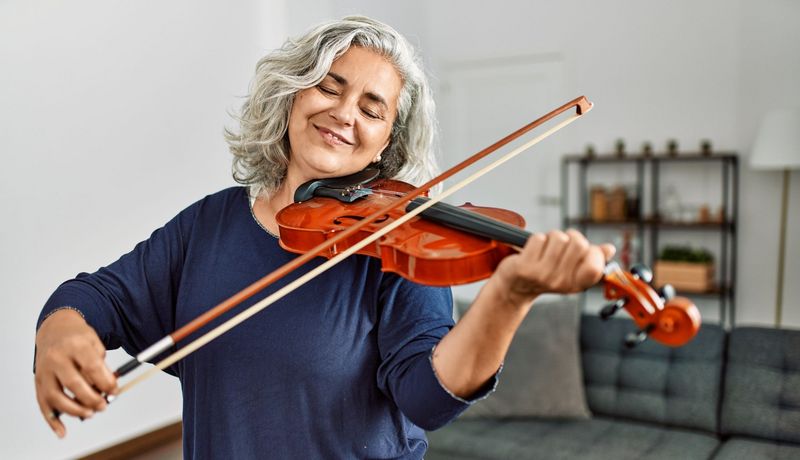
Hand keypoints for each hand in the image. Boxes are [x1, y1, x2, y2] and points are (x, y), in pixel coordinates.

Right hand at [34, 309, 116, 437]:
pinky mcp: (38, 382)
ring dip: (74, 410)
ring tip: (90, 413)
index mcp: (75, 345)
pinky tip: (63, 431)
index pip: (92, 367)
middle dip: (91, 399)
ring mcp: (45, 371)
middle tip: (104, 405)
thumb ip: (102, 365)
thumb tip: (109, 389)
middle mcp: (57, 358)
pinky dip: (53, 420)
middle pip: (74, 383)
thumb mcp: (95, 344)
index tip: (115, 391)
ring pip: (56, 397)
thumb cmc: (79, 338)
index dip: (106, 382)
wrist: (55, 329)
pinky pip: (43, 404)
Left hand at [490, 229, 614, 306]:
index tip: (584, 250)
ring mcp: (542, 275)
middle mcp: (561, 282)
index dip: (593, 251)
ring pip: (558, 237)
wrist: (515, 287)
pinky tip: (532, 251)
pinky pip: (539, 239)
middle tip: (561, 245)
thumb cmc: (545, 274)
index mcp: (576, 284)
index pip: (595, 266)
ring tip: (546, 249)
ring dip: (552, 237)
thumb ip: (591, 259)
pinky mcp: (525, 267)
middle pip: (578, 243)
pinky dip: (536, 240)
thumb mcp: (571, 271)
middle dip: (571, 237)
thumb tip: (609, 249)